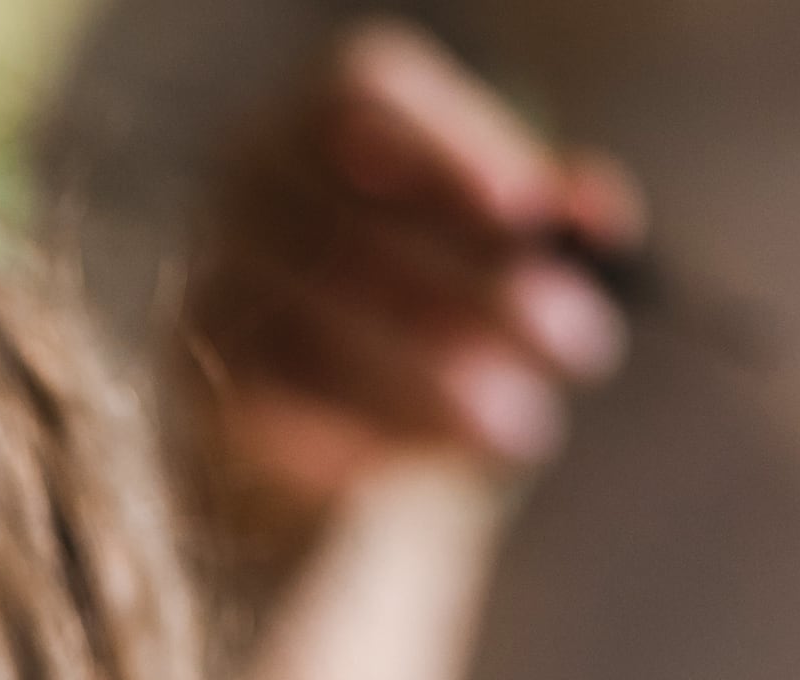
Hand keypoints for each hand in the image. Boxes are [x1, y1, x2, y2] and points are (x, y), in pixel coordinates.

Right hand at [183, 20, 642, 533]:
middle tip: (582, 343)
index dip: (449, 143)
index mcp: (310, 118)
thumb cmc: (407, 298)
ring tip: (524, 427)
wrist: (285, 424)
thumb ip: (539, 219)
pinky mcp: (199, 392)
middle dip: (478, 291)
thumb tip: (601, 216)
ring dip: (430, 383)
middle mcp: (240, 187)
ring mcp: (209, 289)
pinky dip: (364, 439)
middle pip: (351, 224)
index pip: (363, 93)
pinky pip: (277, 414)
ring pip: (314, 331)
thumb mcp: (477, 245)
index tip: (529, 210)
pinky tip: (435, 466)